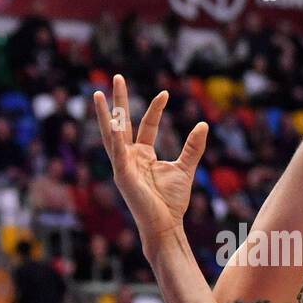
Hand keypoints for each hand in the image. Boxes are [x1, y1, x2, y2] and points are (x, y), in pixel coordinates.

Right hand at [94, 74, 208, 242]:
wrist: (166, 225)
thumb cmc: (172, 202)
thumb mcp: (185, 168)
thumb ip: (193, 147)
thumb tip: (202, 125)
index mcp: (142, 155)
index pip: (146, 125)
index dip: (155, 108)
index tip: (165, 93)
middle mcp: (129, 157)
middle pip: (122, 123)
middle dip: (119, 101)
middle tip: (116, 77)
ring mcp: (123, 166)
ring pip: (111, 135)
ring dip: (105, 115)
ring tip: (99, 94)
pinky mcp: (122, 176)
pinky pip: (116, 154)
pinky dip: (114, 139)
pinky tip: (111, 123)